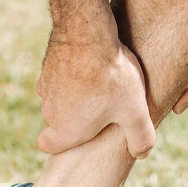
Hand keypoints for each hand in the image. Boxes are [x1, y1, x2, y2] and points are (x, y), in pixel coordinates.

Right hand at [36, 34, 155, 158]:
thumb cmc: (111, 77)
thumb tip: (141, 154)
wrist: (87, 32)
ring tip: (102, 85)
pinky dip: (72, 74)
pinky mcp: (48, 63)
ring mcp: (46, 84)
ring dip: (75, 95)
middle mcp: (49, 109)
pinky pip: (59, 76)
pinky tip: (93, 65)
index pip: (48, 145)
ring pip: (59, 97)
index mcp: (65, 129)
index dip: (61, 144)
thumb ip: (140, 138)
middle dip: (77, 119)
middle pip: (59, 121)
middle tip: (104, 110)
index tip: (81, 137)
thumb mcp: (134, 112)